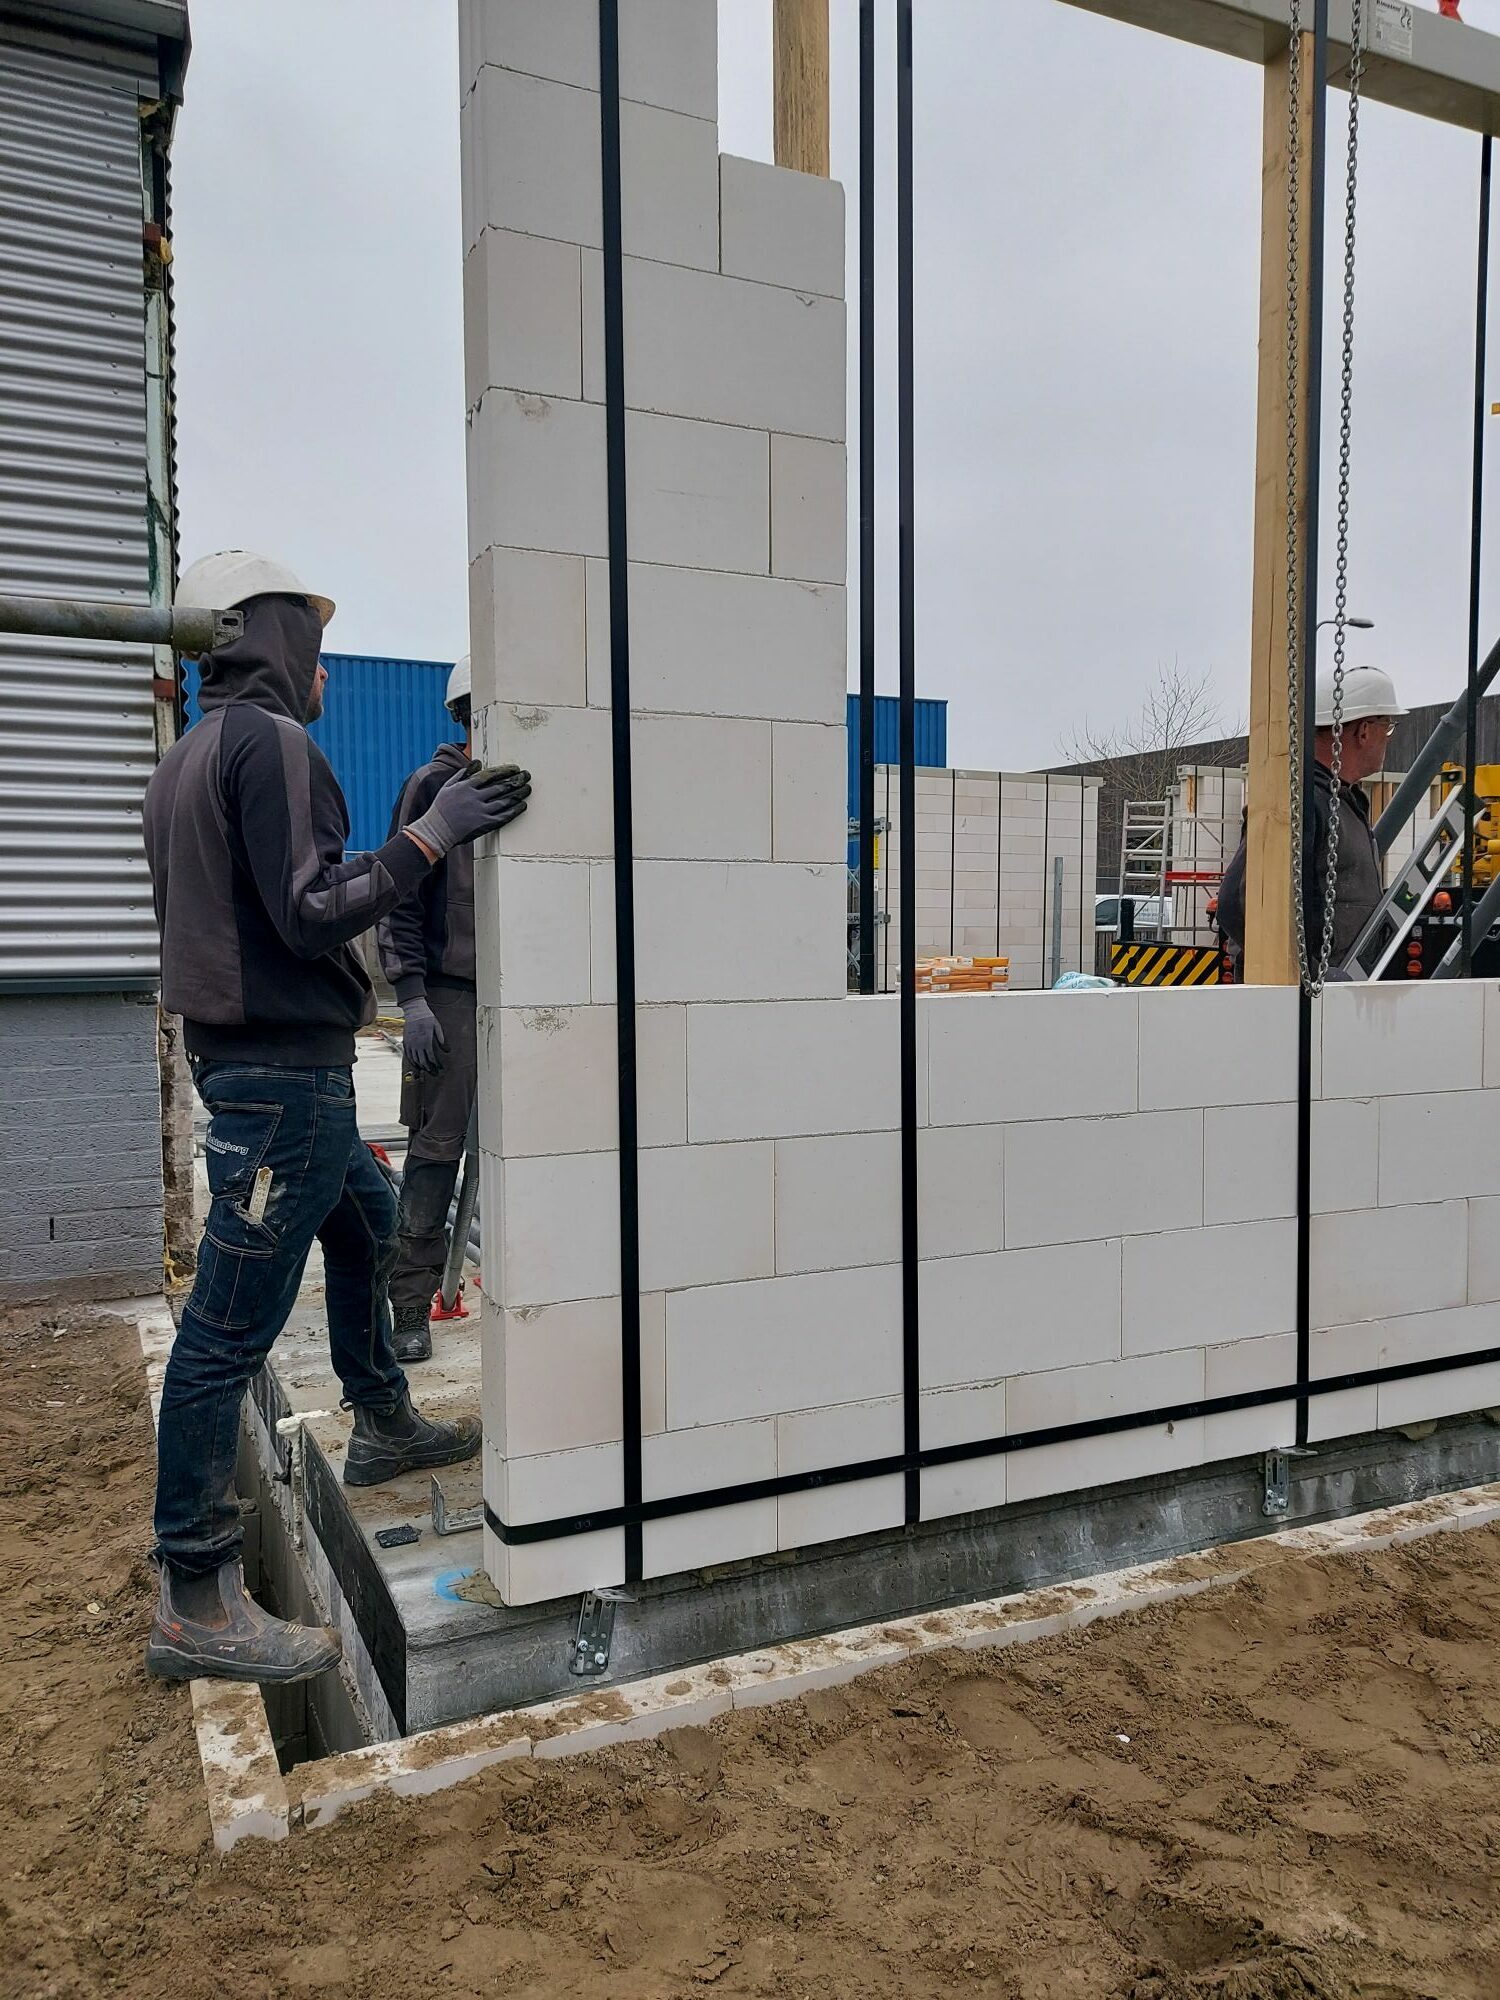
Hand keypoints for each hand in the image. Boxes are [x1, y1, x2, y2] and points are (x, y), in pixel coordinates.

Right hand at [401, 995, 446, 1075]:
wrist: (414, 1011)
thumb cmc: (427, 1017)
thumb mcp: (437, 1026)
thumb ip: (441, 1038)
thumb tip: (446, 1049)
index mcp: (426, 1041)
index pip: (431, 1057)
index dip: (436, 1064)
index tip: (440, 1067)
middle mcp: (417, 1044)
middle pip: (423, 1061)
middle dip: (429, 1068)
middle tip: (434, 1072)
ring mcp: (410, 1044)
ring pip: (414, 1060)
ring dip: (420, 1066)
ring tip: (425, 1069)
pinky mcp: (406, 1042)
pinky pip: (408, 1055)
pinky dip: (412, 1061)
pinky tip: (415, 1064)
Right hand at [406, 761, 530, 856]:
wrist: (436, 830)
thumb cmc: (441, 808)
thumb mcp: (449, 786)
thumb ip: (464, 773)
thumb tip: (477, 762)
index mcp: (466, 786)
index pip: (490, 775)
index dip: (505, 771)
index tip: (515, 768)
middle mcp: (475, 797)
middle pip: (500, 786)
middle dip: (516, 780)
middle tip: (527, 776)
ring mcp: (480, 811)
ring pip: (505, 800)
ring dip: (518, 794)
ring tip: (528, 788)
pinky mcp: (484, 825)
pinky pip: (503, 816)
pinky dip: (514, 810)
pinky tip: (523, 805)